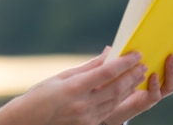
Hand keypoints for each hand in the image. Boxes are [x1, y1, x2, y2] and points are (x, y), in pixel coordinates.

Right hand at [0, 48, 147, 124]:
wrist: (29, 120)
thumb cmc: (42, 94)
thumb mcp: (62, 76)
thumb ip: (88, 67)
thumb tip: (107, 54)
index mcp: (75, 87)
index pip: (107, 73)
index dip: (124, 62)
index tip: (136, 54)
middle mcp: (83, 104)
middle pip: (116, 88)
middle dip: (132, 75)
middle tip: (143, 64)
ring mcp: (87, 117)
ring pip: (116, 101)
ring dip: (130, 88)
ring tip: (139, 76)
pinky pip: (109, 111)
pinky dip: (119, 100)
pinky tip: (126, 91)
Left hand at [102, 39, 172, 124]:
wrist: (108, 106)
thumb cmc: (116, 83)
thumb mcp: (118, 66)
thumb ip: (118, 57)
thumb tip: (110, 46)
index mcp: (157, 71)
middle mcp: (160, 82)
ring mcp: (155, 93)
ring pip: (171, 84)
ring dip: (172, 70)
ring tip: (170, 57)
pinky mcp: (146, 102)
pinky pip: (155, 94)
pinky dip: (155, 85)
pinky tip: (153, 75)